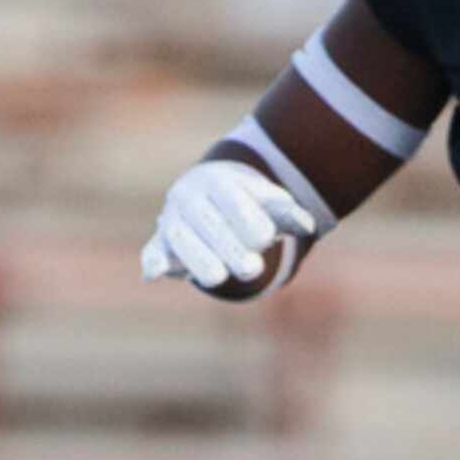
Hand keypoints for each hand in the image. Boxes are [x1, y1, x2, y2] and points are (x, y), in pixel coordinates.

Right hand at [140, 158, 315, 296]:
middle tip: (254, 269)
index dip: (247, 219)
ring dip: (198, 259)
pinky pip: (153, 250)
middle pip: (207, 222)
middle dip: (229, 246)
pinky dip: (153, 261)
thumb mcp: (269, 202)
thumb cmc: (247, 202)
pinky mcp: (160, 243)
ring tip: (218, 278)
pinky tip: (154, 274)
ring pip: (180, 239)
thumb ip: (287, 212)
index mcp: (218, 181)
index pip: (231, 200)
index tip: (267, 239)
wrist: (207, 192)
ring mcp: (172, 220)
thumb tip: (307, 225)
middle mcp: (190, 197)